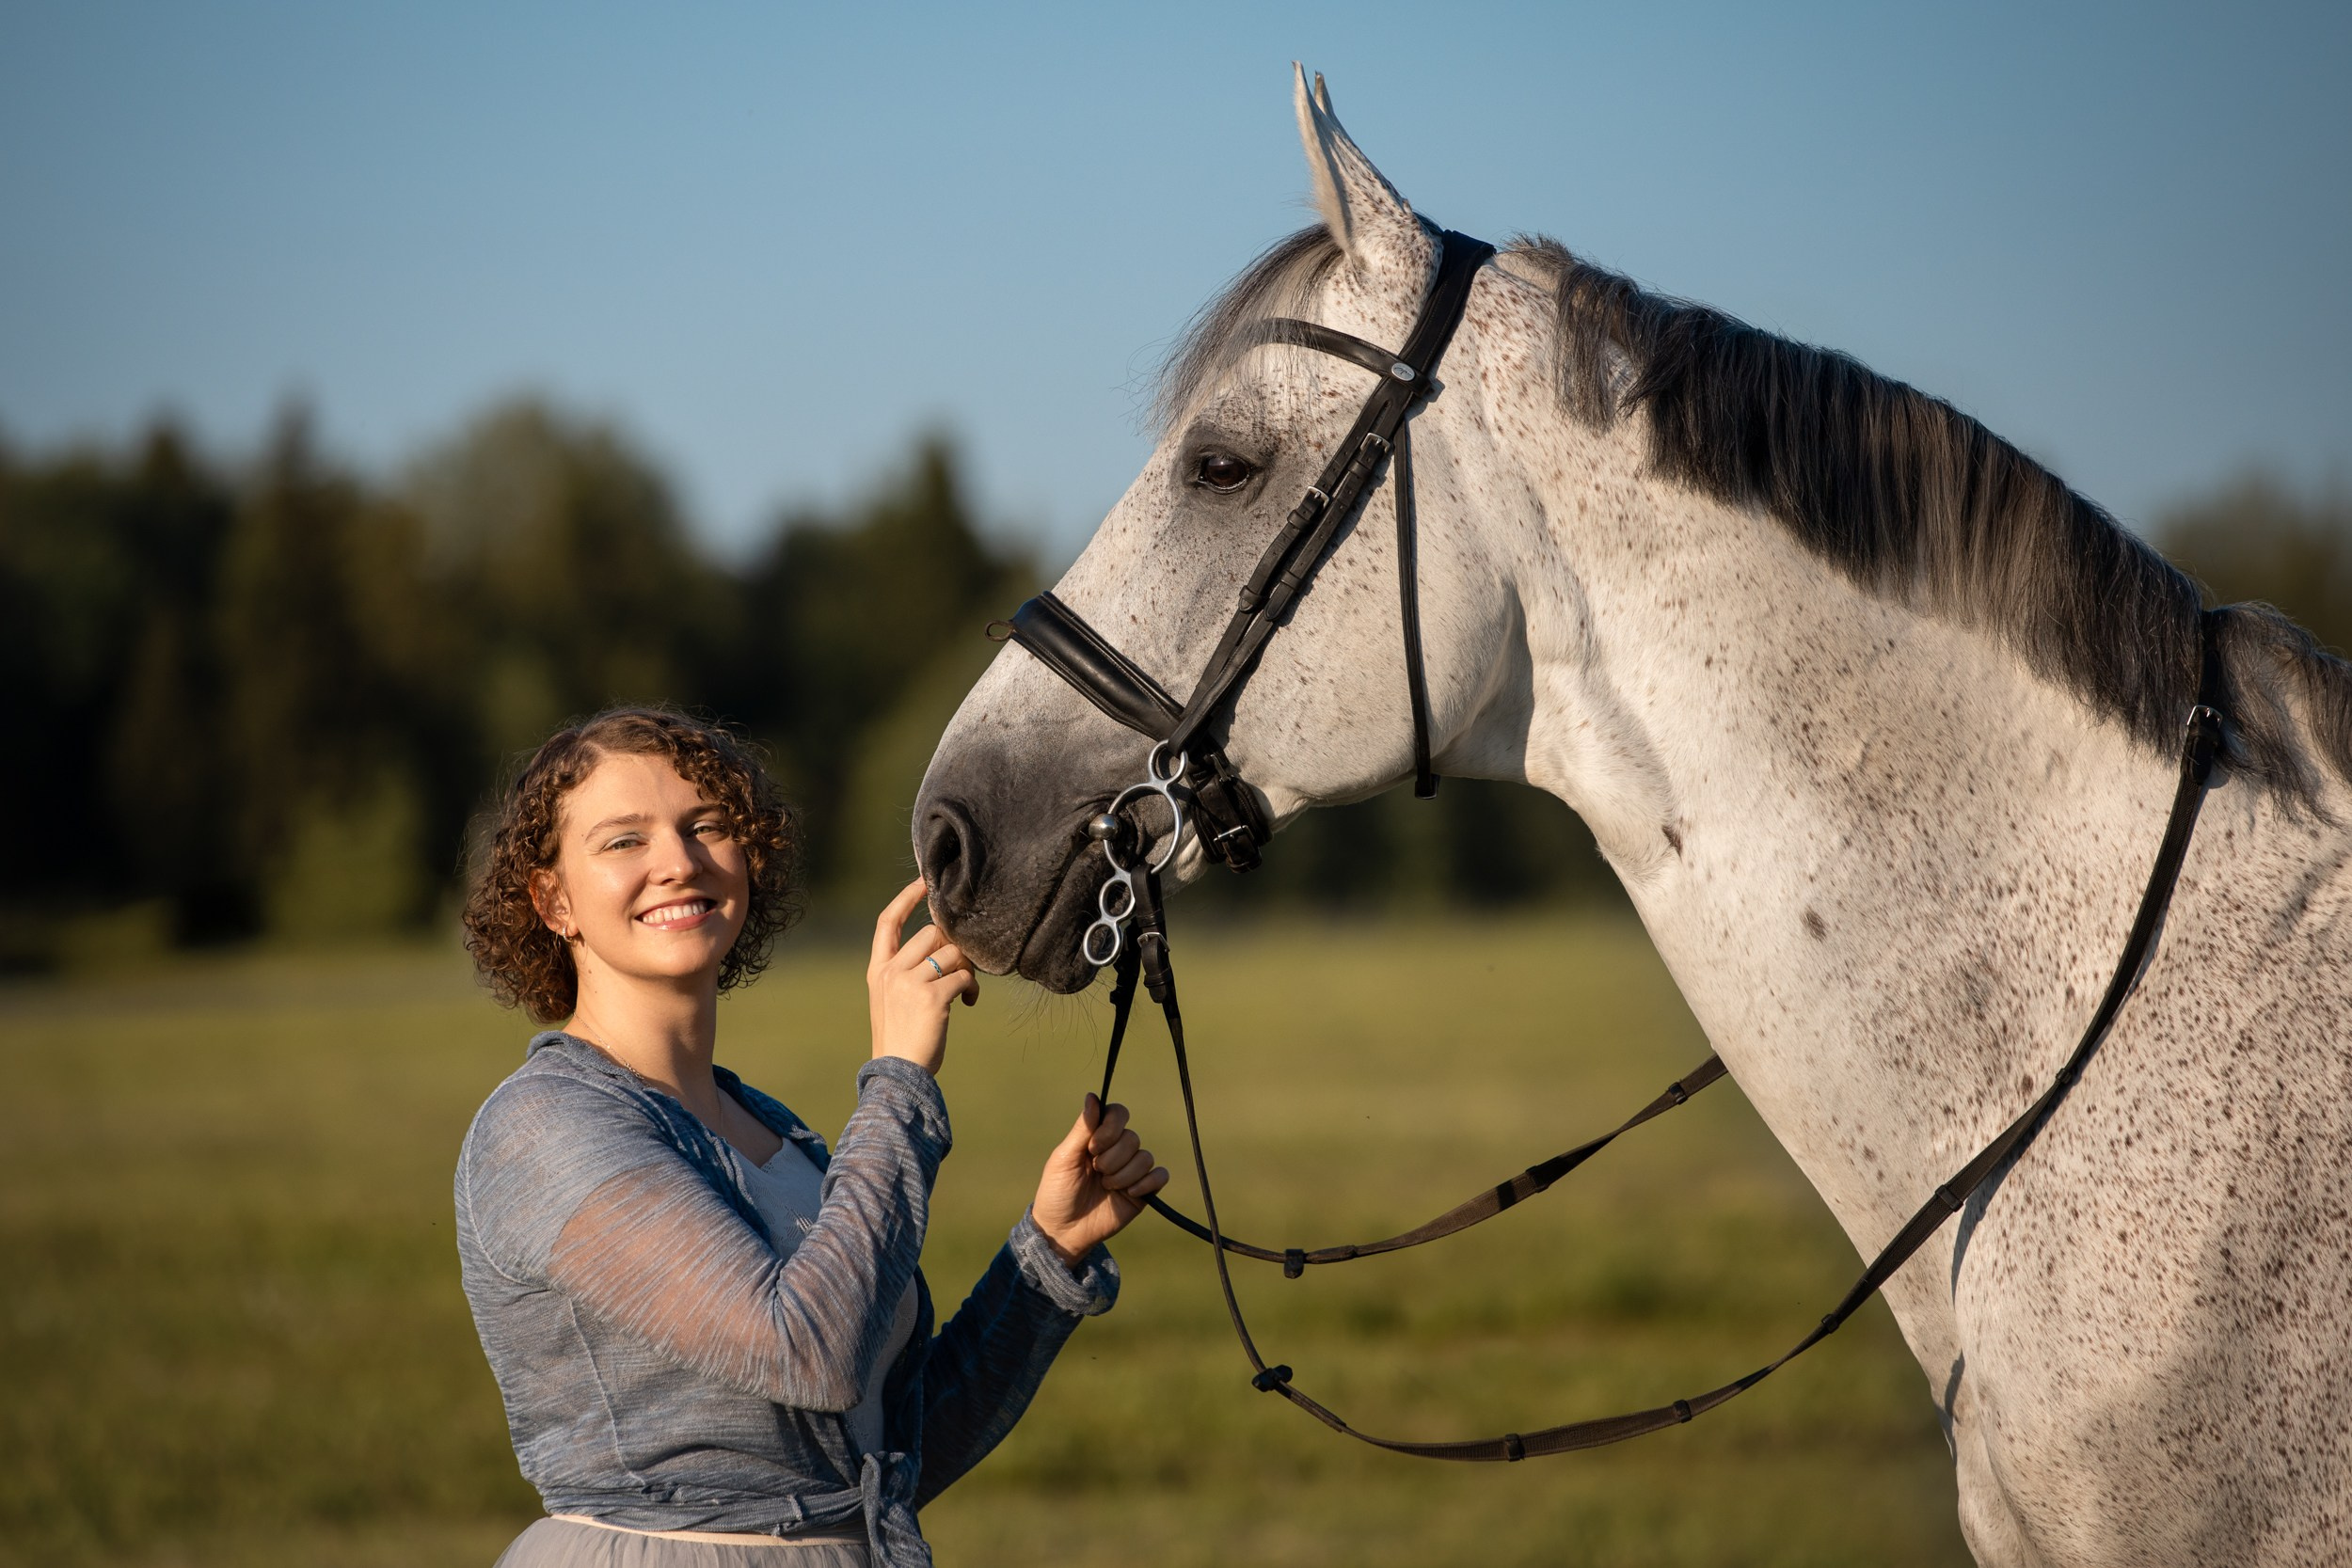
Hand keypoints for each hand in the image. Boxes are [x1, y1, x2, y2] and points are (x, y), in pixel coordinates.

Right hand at [868, 879, 976, 1076]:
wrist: (897, 1075)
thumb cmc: (901, 1041)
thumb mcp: (891, 1001)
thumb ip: (908, 973)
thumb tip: (945, 948)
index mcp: (877, 971)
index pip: (887, 922)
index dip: (906, 897)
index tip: (925, 882)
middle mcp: (890, 972)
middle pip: (931, 934)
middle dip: (953, 948)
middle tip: (961, 971)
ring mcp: (909, 983)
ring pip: (952, 953)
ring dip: (967, 969)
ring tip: (966, 990)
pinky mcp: (931, 997)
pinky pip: (963, 977)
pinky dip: (971, 988)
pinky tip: (967, 1003)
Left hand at [1032, 1094, 1169, 1266]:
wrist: (1063, 1231)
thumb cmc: (1057, 1192)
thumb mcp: (1064, 1159)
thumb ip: (1082, 1129)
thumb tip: (1092, 1096)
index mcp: (1097, 1138)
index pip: (1118, 1114)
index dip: (1111, 1128)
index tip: (1093, 1147)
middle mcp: (1116, 1150)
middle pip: (1132, 1137)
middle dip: (1112, 1158)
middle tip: (1096, 1172)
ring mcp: (1130, 1171)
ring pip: (1145, 1157)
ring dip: (1124, 1174)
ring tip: (1106, 1187)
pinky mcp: (1143, 1191)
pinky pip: (1160, 1176)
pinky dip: (1147, 1182)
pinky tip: (1130, 1193)